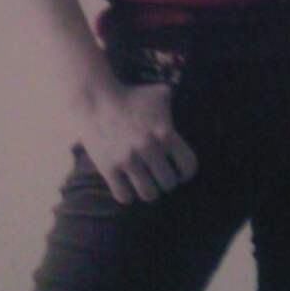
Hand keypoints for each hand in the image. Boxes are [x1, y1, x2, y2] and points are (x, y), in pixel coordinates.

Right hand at [74, 76, 198, 205]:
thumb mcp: (158, 93)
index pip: (189, 167)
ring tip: (145, 184)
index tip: (179, 173)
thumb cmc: (130, 96)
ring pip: (149, 195)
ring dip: (148, 191)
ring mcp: (128, 160)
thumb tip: (194, 98)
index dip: (186, 173)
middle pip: (169, 184)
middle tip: (158, 176)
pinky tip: (126, 186)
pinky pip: (124, 196)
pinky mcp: (109, 167)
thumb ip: (177, 103)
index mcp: (165, 133)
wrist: (94, 98)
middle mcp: (148, 148)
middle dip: (165, 181)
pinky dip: (127, 195)